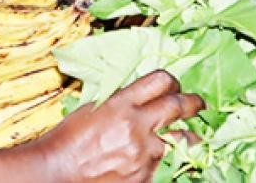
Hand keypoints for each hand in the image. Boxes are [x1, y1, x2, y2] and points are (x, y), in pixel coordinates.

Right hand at [33, 70, 203, 182]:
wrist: (56, 172)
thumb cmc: (68, 140)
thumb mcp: (94, 108)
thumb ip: (122, 101)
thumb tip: (144, 96)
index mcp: (121, 104)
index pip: (160, 81)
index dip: (172, 81)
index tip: (176, 85)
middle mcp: (136, 126)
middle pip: (178, 107)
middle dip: (193, 104)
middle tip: (199, 104)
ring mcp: (142, 154)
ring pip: (177, 141)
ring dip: (182, 138)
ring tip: (188, 137)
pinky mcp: (144, 177)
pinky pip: (162, 165)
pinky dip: (160, 162)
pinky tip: (152, 160)